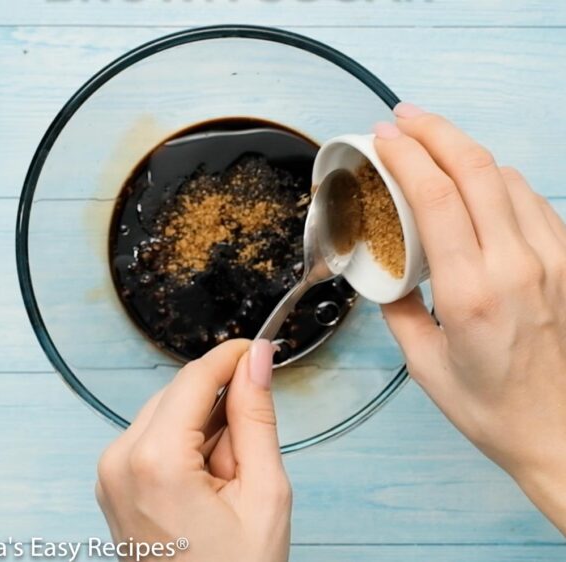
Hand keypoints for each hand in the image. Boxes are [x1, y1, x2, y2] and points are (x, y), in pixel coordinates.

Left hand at [96, 339, 290, 561]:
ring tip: (228, 478)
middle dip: (220, 405)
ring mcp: (110, 474)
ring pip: (167, 412)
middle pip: (178, 393)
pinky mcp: (112, 482)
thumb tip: (255, 361)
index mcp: (154, 461)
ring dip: (204, 428)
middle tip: (250, 449)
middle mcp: (119, 461)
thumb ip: (256, 416)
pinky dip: (185, 444)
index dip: (230, 357)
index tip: (258, 349)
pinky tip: (207, 481)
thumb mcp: (263, 492)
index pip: (194, 378)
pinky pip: (153, 437)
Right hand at [374, 105, 565, 533]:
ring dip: (467, 152)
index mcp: (471, 293)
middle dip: (436, 131)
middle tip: (403, 118)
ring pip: (509, 178)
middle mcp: (518, 266)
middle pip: (477, 169)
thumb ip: (396, 306)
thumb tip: (385, 267)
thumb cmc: (489, 407)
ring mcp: (552, 261)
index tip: (383, 137)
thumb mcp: (422, 363)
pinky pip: (533, 201)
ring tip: (434, 146)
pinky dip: (499, 181)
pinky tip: (478, 184)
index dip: (407, 156)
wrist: (558, 434)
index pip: (436, 198)